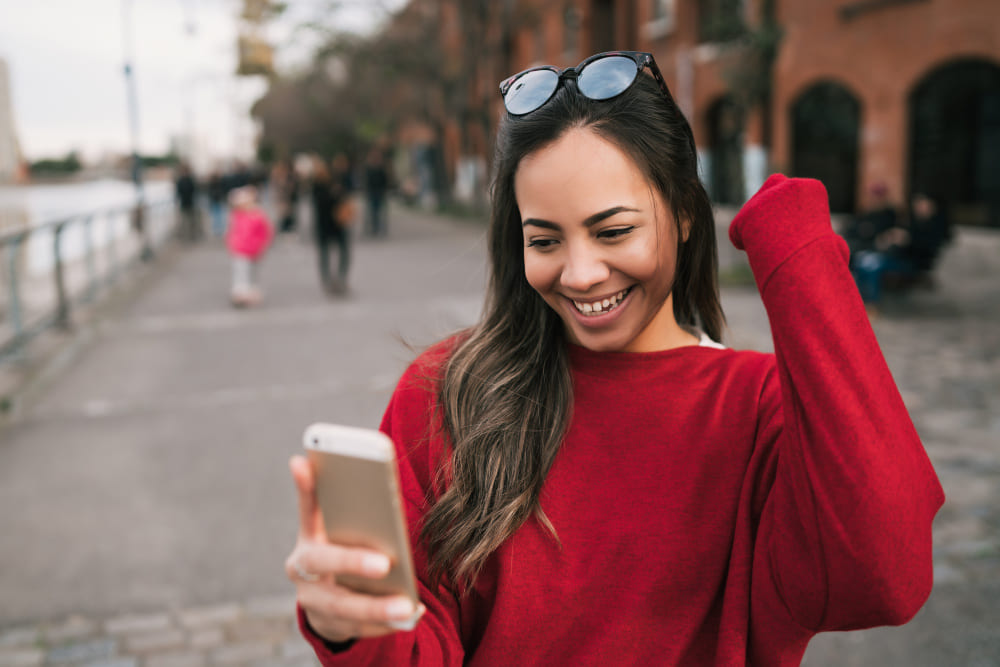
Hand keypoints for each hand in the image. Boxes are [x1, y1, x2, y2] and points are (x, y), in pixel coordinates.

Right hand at [285, 455, 425, 643]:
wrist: (326, 601)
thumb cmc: (342, 549)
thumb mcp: (339, 527)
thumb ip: (346, 505)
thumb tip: (353, 470)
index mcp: (308, 535)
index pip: (307, 508)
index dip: (304, 487)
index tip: (303, 461)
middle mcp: (302, 568)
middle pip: (323, 562)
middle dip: (352, 562)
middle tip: (384, 564)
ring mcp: (312, 600)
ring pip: (342, 606)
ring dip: (375, 607)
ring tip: (406, 605)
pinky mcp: (330, 626)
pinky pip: (359, 628)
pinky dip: (385, 623)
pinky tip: (410, 614)